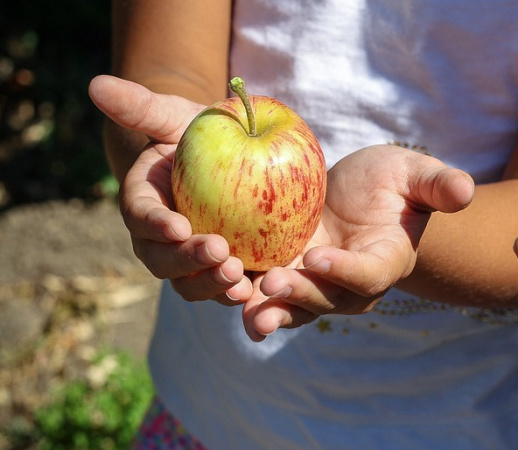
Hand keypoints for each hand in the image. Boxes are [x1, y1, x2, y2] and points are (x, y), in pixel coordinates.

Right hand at [88, 75, 253, 304]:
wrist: (228, 159)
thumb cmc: (198, 134)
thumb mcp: (175, 116)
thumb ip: (141, 106)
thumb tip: (97, 84)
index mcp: (143, 204)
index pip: (141, 217)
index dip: (156, 225)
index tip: (178, 226)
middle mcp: (161, 241)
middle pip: (164, 262)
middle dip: (188, 263)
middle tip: (220, 253)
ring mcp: (191, 263)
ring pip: (193, 285)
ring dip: (213, 286)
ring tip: (240, 280)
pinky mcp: (224, 272)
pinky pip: (227, 291)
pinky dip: (241, 299)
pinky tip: (262, 294)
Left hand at [243, 145, 474, 339]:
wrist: (359, 196)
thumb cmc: (392, 183)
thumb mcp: (415, 174)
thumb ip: (437, 184)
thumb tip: (464, 190)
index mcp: (386, 260)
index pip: (369, 274)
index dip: (346, 271)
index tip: (320, 257)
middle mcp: (351, 284)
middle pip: (327, 300)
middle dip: (300, 295)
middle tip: (272, 284)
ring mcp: (317, 285)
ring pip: (294, 307)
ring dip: (270, 309)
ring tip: (244, 308)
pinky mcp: (287, 275)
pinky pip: (267, 293)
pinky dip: (246, 295)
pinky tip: (221, 290)